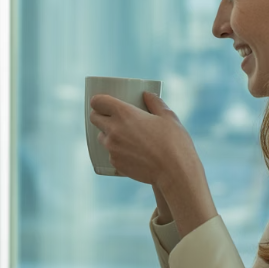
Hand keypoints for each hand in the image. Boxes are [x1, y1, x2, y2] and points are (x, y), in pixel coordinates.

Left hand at [89, 92, 216, 236]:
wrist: (174, 173)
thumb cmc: (174, 143)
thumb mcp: (168, 117)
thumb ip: (155, 102)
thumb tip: (147, 94)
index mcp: (125, 114)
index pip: (97, 102)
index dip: (99, 100)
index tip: (104, 102)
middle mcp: (113, 130)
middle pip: (94, 118)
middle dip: (100, 115)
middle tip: (113, 117)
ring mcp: (112, 148)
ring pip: (101, 137)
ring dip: (108, 134)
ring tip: (125, 136)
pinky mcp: (115, 163)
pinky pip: (110, 153)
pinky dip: (117, 151)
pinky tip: (132, 153)